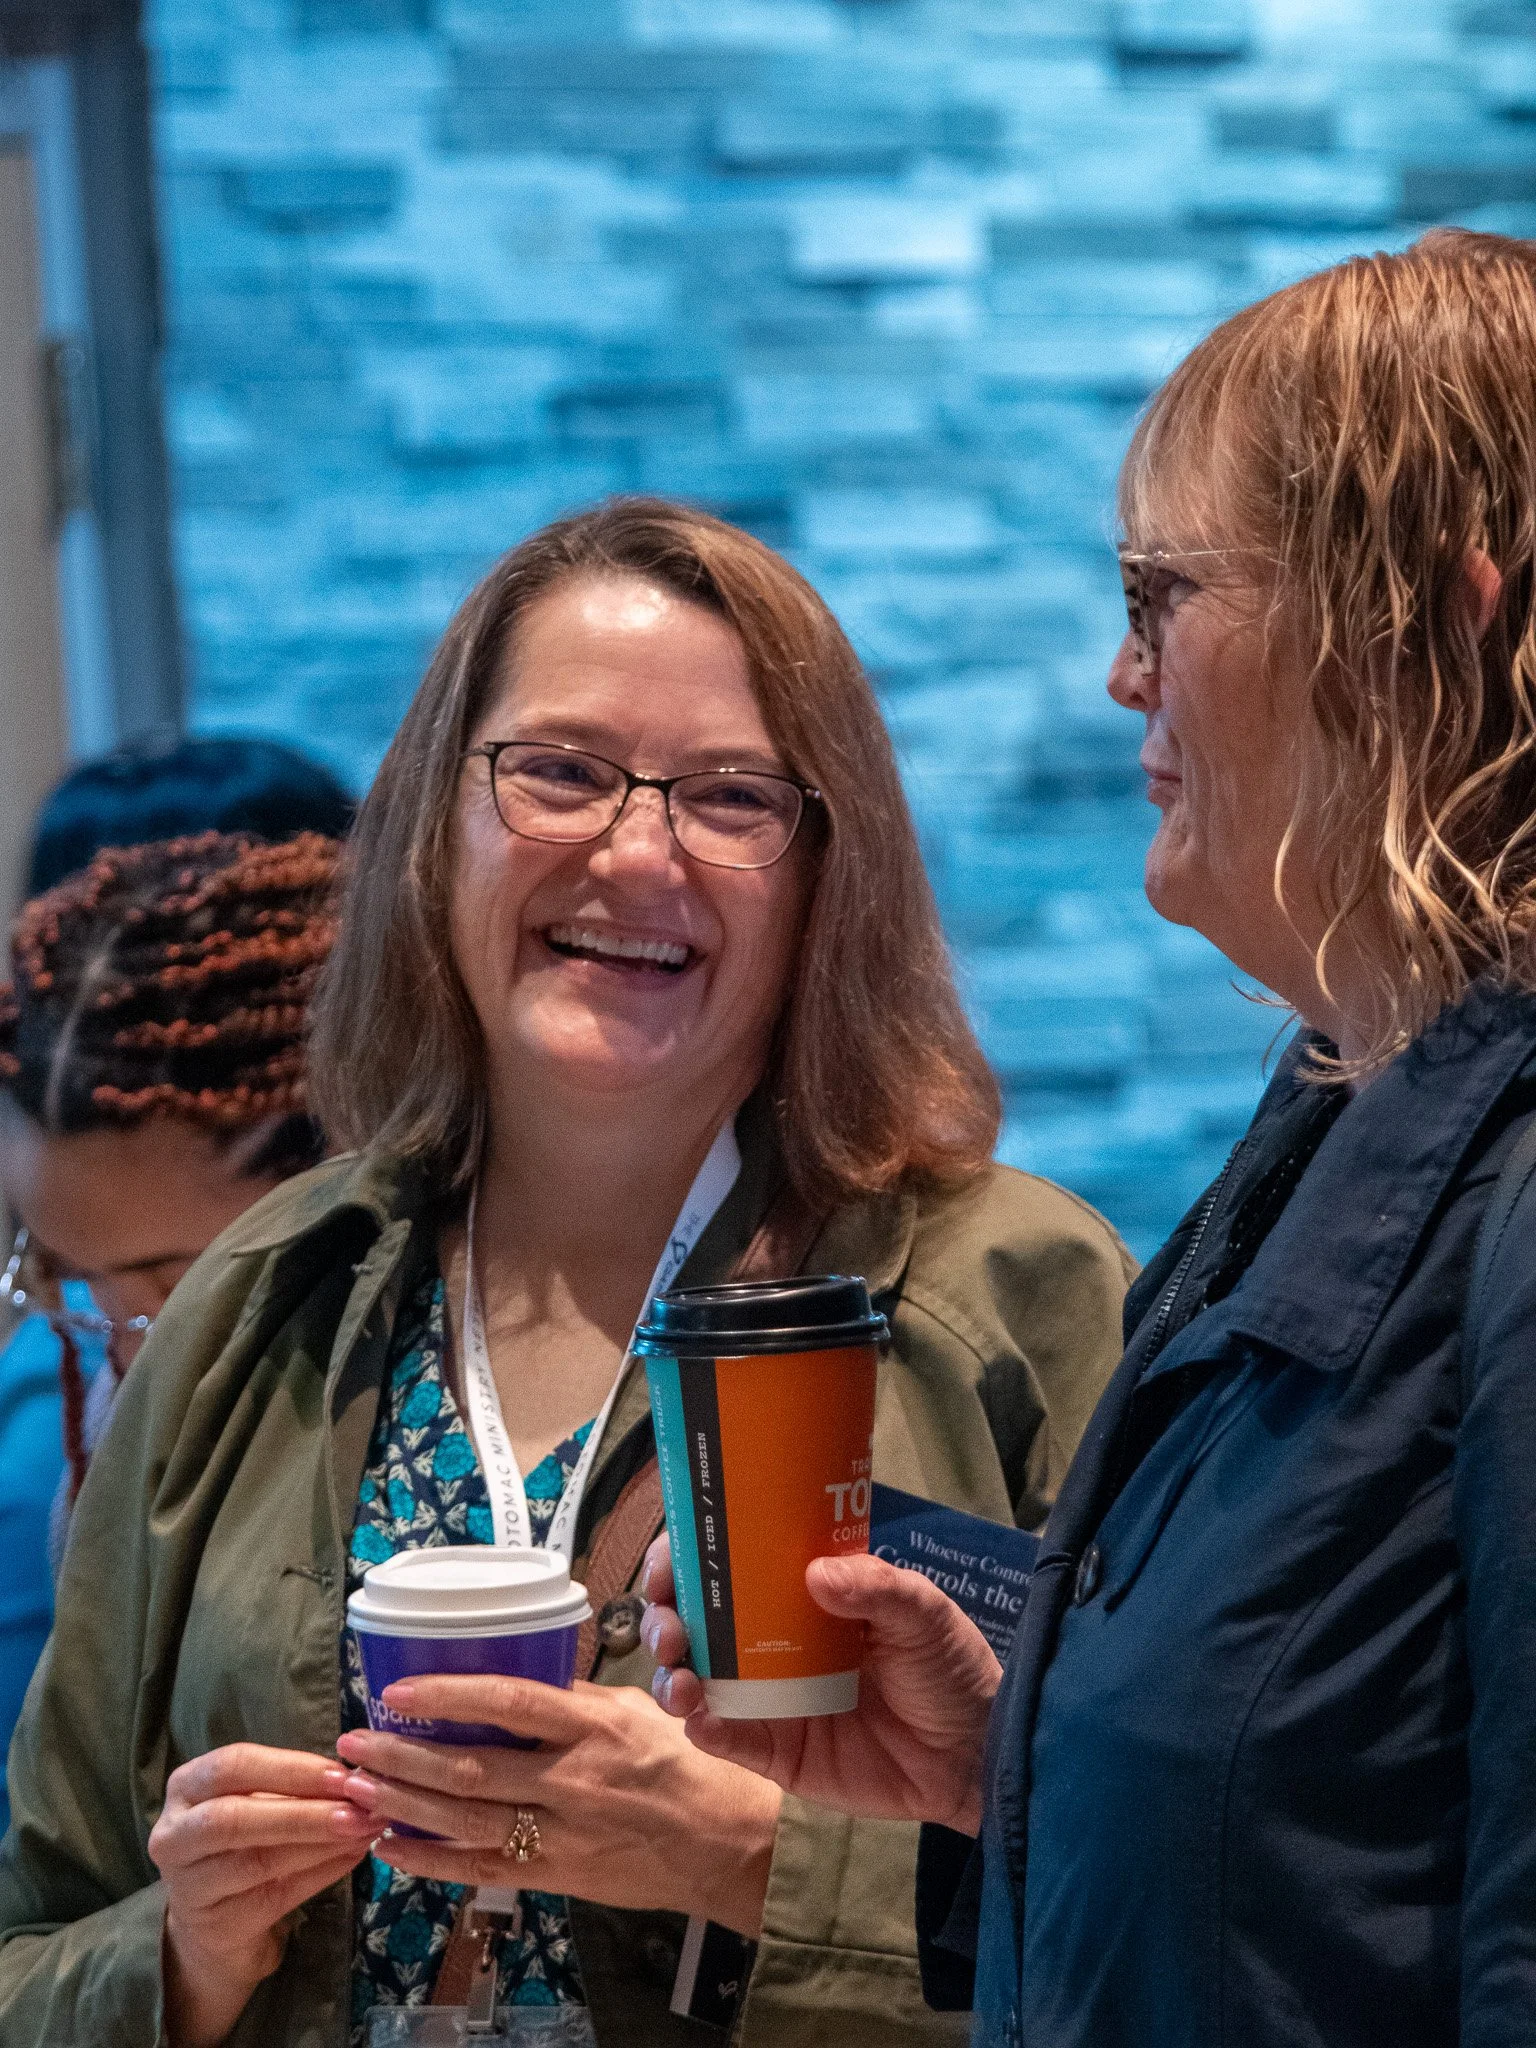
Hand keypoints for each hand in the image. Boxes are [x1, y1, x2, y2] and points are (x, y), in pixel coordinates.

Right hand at [149, 1743, 376, 2047]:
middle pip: (233, 1819)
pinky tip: (353, 1856)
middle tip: (358, 1809)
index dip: (291, 1769)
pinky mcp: (216, 1926)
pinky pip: (276, 1896)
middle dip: (303, 1812)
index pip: (234, 1767)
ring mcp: (189, 1886)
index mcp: (186, 1787)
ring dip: (320, 1843)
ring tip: (365, 1830)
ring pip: (257, 1861)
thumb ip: (295, 1788)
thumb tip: (357, 1776)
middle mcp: (174, 1835)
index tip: (342, 1773)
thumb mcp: (258, 1802)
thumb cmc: (243, 1841)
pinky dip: (321, 1873)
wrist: (216, 1921)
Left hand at [335, 1676, 781, 1937]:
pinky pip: (482, 1868)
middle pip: (471, 1767)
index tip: (399, 1688)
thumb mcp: (639, 1712)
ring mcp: (562, 1832)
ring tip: (357, 1787)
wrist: (727, 1844)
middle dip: (403, 1755)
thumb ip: (578, 1699)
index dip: (449, 1694)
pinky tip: (391, 1846)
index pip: (510, 1701)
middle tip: (354, 1742)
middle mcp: (572, 1779)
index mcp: (593, 1726)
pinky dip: (431, 1860)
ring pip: (467, 1819)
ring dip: (404, 1804)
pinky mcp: (558, 1875)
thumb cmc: (690, 1765)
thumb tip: (523, 1678)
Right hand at [640, 1534, 999, 1835]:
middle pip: (696, 1619)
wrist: (975, 1754)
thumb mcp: (924, 1613)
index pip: (730, 1562)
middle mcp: (772, 1641)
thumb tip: (816, 1573)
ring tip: (683, 1678)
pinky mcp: (777, 1752)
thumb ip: (877, 1587)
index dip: (689, 1555)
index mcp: (801, 1594)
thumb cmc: (948, 1668)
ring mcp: (769, 1698)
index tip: (673, 1558)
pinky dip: (703, 1727)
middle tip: (671, 1627)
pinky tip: (701, 1718)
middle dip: (666, 1616)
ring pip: (697, 1679)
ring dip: (673, 1674)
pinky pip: (727, 1739)